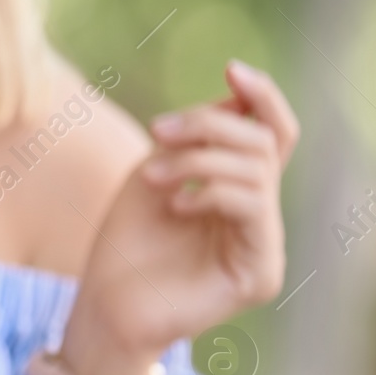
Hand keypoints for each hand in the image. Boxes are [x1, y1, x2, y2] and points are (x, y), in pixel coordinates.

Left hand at [73, 61, 298, 370]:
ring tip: (152, 176)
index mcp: (239, 190)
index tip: (231, 68)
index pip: (272, 134)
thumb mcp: (155, 173)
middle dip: (210, 125)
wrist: (103, 306)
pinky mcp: (260, 274)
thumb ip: (197, 140)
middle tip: (159, 131)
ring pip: (258, 172)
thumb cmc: (124, 242)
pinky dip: (212, 193)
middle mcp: (260, 217)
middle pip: (263, 143)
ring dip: (198, 160)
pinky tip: (176, 204)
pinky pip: (253, 209)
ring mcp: (264, 247)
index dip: (262, 97)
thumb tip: (239, 96)